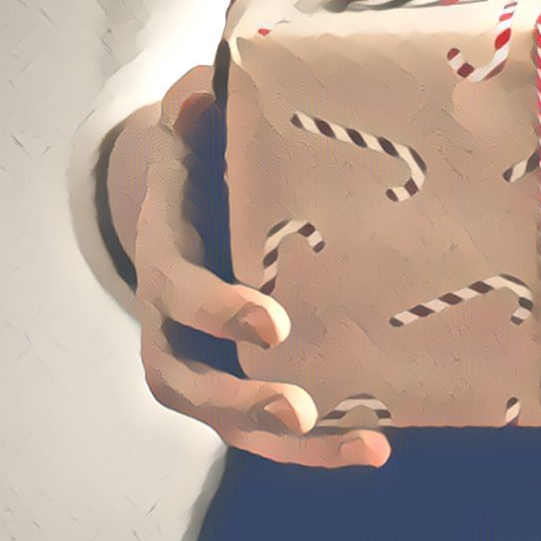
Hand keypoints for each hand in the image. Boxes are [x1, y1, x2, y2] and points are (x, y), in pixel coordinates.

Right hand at [124, 65, 390, 467]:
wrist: (188, 201)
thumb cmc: (202, 154)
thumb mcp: (193, 121)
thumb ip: (195, 106)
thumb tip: (202, 92)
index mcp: (165, 254)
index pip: (176, 292)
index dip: (215, 309)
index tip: (271, 322)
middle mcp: (169, 323)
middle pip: (186, 381)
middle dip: (240, 401)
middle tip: (297, 410)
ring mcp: (201, 360)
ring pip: (226, 422)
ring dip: (291, 447)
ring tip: (364, 447)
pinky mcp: (237, 381)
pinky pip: (266, 429)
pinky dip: (315, 446)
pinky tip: (376, 445)